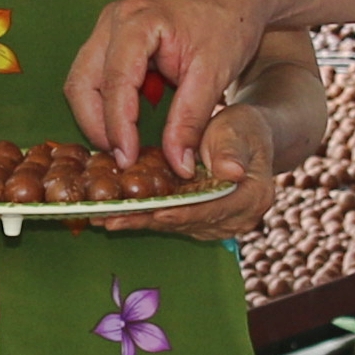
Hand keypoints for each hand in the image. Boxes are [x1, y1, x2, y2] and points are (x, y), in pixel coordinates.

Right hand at [69, 0, 263, 162]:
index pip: (116, 81)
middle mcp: (114, 18)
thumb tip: (176, 166)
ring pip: (83, 80)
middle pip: (82, 81)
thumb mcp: (214, 74)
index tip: (127, 159)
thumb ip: (190, 121)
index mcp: (138, 19)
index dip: (118, 126)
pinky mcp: (115, 37)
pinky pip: (97, 75)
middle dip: (96, 125)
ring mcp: (110, 26)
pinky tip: (129, 125)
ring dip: (98, 116)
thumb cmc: (230, 22)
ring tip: (124, 146)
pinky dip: (108, 103)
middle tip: (121, 158)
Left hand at [91, 104, 278, 239]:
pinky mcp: (202, 224)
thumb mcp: (238, 129)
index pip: (211, 209)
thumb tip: (231, 172)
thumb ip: (231, 150)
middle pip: (187, 223)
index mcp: (251, 198)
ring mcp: (219, 225)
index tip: (152, 211)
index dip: (180, 211)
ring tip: (102, 219)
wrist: (248, 138)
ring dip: (139, 222)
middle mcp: (237, 220)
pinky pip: (171, 221)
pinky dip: (144, 217)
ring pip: (174, 226)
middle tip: (108, 219)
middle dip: (147, 220)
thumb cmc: (243, 129)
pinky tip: (115, 215)